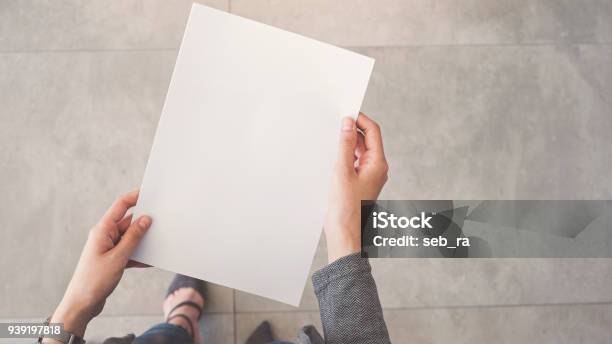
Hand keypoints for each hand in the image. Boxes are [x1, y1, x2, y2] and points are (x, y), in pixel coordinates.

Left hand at [49, 190, 150, 337]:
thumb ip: (133, 237)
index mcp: (102, 230)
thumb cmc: (94, 281)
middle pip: (128, 222)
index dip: (135, 197)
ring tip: (158, 243)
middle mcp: (105, 235)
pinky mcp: (112, 259)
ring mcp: (108, 247)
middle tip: (161, 222)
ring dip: (142, 241)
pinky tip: (151, 260)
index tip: (150, 192)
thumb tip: (145, 219)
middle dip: (144, 222)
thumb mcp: (118, 257)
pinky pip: (129, 251)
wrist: (82, 304)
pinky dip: (139, 255)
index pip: (121, 206)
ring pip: (130, 237)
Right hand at [324, 113, 387, 262]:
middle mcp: (377, 169)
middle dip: (353, 131)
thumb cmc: (346, 207)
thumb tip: (348, 124)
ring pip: (361, 152)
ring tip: (333, 142)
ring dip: (348, 145)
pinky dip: (346, 157)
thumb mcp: (343, 170)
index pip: (373, 132)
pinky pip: (355, 163)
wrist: (345, 233)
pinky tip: (334, 158)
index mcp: (378, 164)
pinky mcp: (360, 183)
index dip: (361, 119)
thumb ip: (346, 145)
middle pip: (368, 141)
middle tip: (336, 124)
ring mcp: (369, 177)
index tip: (346, 112)